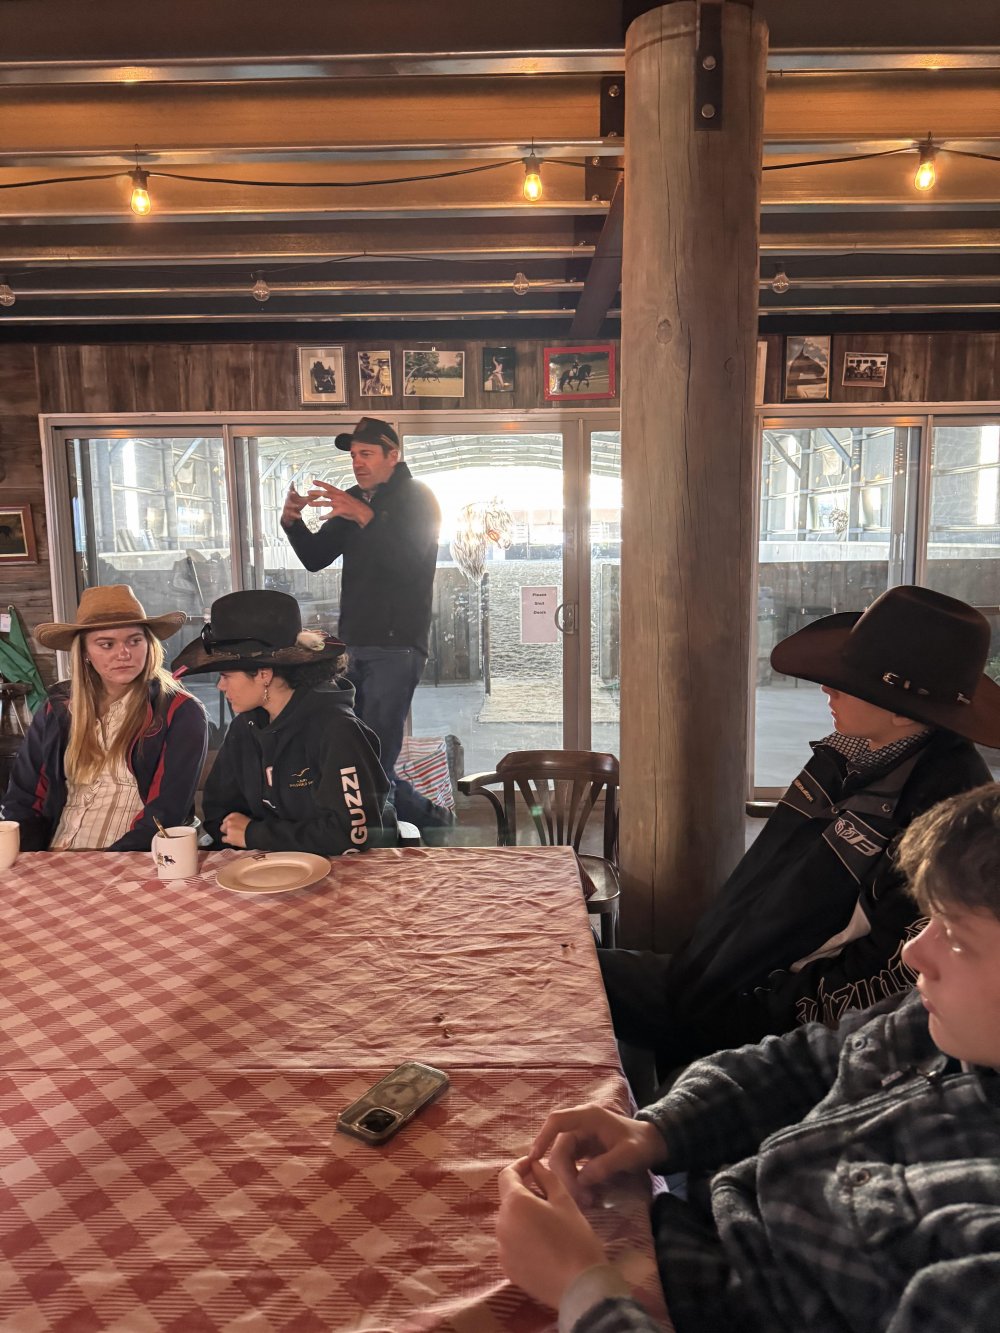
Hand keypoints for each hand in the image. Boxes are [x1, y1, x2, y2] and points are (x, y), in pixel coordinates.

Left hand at [219, 812, 250, 847]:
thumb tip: (236, 824)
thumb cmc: (253, 826)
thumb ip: (238, 820)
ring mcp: (229, 830)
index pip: (226, 819)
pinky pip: (224, 839)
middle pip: (223, 825)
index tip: (233, 826)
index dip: (229, 824)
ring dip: (228, 834)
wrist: (256, 833)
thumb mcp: (245, 818)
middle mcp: (229, 821)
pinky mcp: (229, 838)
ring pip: (223, 832)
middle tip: (233, 832)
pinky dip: (227, 840)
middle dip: (227, 829)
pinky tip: (232, 841)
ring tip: (234, 837)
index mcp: (234, 815)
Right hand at [281, 484, 311, 526]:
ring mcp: (288, 506)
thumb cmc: (297, 504)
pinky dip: (296, 515)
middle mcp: (289, 499)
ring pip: (290, 505)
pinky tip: (300, 516)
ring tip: (297, 505)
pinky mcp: (289, 513)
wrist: (290, 514)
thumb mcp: (304, 500)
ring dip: (293, 505)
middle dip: (290, 494)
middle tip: (293, 492)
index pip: (291, 489)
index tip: (293, 482)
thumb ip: (311, 497)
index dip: (291, 486)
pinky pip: (292, 514)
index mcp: (292, 495)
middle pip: (288, 496)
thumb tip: (321, 493)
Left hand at [307, 479, 372, 526]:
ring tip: (310, 504)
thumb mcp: (346, 497)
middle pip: (324, 494)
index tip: (314, 482)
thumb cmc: (354, 505)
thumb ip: (338, 495)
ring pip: (325, 503)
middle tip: (308, 493)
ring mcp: (338, 503)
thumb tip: (332, 495)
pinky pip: (330, 514)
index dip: (321, 483)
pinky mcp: (340, 511)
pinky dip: (325, 516)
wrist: (362, 511)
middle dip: (315, 493)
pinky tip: (320, 518)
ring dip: (316, 503)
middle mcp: (338, 496)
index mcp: (339, 492)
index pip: (328, 486)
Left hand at [496, 1156, 606, 1309]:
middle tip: (549, 1197)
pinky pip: (510, 1244)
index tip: (534, 1165)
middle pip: (508, 1200)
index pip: (507, 1175)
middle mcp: (501, 1224)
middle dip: (524, 1194)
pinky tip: (542, 1245)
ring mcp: (501, 1249)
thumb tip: (535, 1166)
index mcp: (514, 1204)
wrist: (579, 1286)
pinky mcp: (507, 1268)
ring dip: (523, 1217)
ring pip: (509, 1223)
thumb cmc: (575, 1238)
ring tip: (548, 1224)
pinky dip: (521, 1238)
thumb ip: (547, 1178)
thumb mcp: (565, 1201)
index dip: (520, 1166)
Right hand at [528, 1103, 665, 1203]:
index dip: (542, 1137)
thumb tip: (582, 1180)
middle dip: (565, 1175)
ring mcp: (581, 1138)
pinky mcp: (583, 1151)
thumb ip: (606, 1165)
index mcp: (587, 1117)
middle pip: (559, 1148)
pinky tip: (586, 1196)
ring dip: (570, 1181)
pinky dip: (575, 1182)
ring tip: (587, 1202)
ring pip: (563, 1160)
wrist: (653, 1145)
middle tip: (580, 1199)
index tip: (534, 1159)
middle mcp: (580, 1125)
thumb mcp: (628, 1154)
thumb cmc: (641, 1144)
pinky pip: (571, 1166)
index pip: (557, 1121)